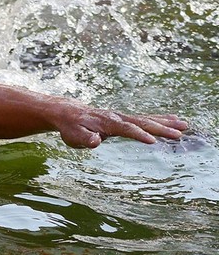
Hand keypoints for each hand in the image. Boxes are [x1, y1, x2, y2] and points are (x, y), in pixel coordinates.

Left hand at [52, 100, 188, 147]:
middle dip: (161, 128)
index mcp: (108, 123)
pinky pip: (145, 118)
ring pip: (148, 118)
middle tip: (179, 133)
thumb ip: (84, 139)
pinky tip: (173, 119)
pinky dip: (160, 118)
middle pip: (143, 122)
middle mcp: (118, 117)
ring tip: (184, 125)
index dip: (139, 135)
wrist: (69, 113)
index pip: (126, 129)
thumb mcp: (73, 136)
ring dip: (166, 122)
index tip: (153, 141)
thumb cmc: (71, 127)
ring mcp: (123, 117)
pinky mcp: (125, 119)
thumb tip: (95, 142)